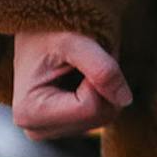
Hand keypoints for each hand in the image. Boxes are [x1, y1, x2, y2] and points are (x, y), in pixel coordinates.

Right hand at [12, 30, 131, 139]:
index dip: (100, 78)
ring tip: (83, 64)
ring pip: (104, 117)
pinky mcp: (63, 126)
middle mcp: (36, 128)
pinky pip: (101, 115)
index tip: (87, 54)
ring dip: (104, 86)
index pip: (90, 108)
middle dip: (104, 84)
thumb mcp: (75, 41)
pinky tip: (81, 77)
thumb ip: (102, 69)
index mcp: (30, 111)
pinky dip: (101, 93)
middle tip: (89, 56)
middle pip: (99, 117)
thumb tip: (126, 100)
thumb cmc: (51, 29)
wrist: (38, 26)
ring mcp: (50, 130)